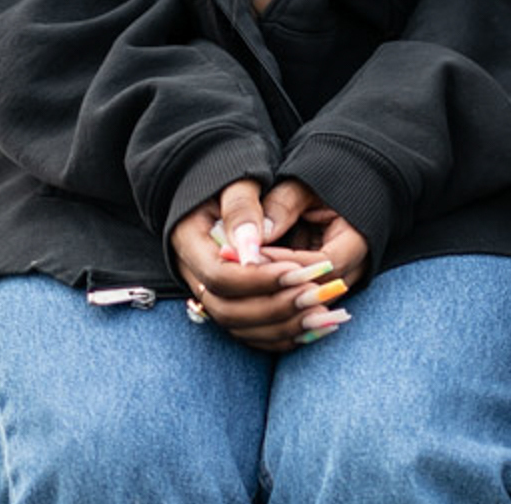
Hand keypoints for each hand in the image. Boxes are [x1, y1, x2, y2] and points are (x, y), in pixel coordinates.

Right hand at [171, 179, 348, 352]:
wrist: (217, 186)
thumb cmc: (230, 176)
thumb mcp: (236, 182)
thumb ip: (242, 210)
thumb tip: (252, 248)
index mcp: (188, 241)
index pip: (219, 276)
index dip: (259, 279)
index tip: (298, 270)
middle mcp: (193, 273)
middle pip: (226, 310)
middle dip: (274, 306)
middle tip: (315, 294)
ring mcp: (207, 292)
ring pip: (238, 327)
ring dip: (282, 326)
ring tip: (321, 313)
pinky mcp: (227, 302)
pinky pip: (249, 332)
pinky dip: (280, 335)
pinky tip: (313, 326)